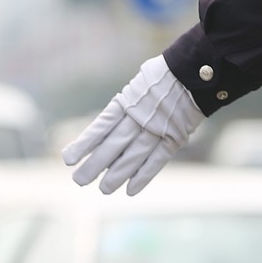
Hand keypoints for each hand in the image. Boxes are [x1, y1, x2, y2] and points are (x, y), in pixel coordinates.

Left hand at [61, 56, 204, 194]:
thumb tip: (104, 129)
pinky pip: (157, 160)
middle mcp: (139, 117)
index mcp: (126, 102)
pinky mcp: (174, 138)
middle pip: (114, 145)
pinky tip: (131, 190)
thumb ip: (121, 107)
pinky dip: (144, 176)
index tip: (68, 159)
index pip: (101, 127)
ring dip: (117, 174)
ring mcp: (157, 129)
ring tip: (103, 189)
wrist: (193, 72)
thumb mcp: (136, 85)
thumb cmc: (160, 77)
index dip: (84, 144)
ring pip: (133, 156)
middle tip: (78, 180)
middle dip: (95, 164)